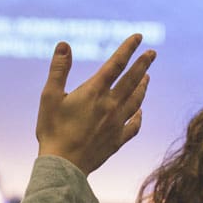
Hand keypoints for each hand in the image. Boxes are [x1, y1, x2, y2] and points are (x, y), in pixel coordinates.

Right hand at [36, 35, 155, 174]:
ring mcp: (116, 123)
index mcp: (94, 92)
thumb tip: (64, 44)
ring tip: (148, 78)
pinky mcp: (117, 140)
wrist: (63, 165)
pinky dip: (139, 116)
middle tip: (153, 53)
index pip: (116, 64)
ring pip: (136, 101)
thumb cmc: (52, 130)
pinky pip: (134, 126)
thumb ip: (58, 69)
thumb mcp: (49, 97)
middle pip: (132, 80)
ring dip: (143, 87)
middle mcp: (110, 105)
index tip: (138, 36)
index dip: (128, 48)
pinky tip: (140, 112)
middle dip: (143, 64)